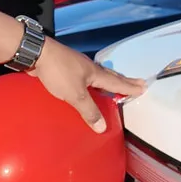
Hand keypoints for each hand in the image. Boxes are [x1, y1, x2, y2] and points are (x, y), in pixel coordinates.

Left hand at [29, 39, 145, 132]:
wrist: (36, 53)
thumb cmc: (59, 72)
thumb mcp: (75, 94)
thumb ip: (89, 111)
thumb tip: (104, 128)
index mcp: (95, 72)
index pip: (116, 82)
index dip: (129, 87)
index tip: (144, 86)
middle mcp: (88, 67)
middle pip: (110, 75)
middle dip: (123, 81)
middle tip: (136, 82)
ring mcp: (76, 65)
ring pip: (96, 75)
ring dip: (107, 80)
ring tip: (114, 85)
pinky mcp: (65, 67)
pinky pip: (83, 76)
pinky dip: (91, 82)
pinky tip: (86, 86)